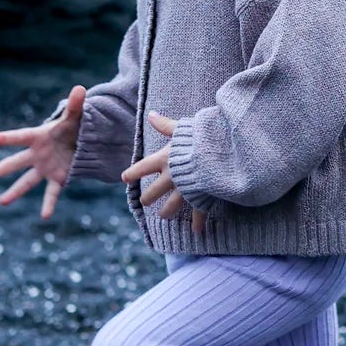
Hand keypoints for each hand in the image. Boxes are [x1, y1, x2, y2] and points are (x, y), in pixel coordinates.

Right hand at [0, 85, 86, 220]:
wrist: (80, 140)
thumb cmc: (71, 126)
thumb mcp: (75, 116)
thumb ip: (75, 105)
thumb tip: (80, 88)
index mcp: (38, 137)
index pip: (20, 137)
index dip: (6, 138)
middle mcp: (37, 154)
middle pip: (17, 162)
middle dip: (3, 168)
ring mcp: (45, 168)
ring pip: (27, 181)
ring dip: (15, 191)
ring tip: (2, 202)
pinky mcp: (57, 178)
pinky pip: (51, 193)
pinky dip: (49, 204)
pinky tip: (45, 216)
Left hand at [122, 111, 206, 234]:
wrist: (220, 153)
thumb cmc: (201, 137)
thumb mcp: (181, 127)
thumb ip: (165, 125)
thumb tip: (150, 114)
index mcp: (165, 159)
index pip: (143, 167)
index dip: (133, 172)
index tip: (125, 177)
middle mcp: (171, 177)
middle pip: (153, 192)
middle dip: (148, 197)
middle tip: (144, 202)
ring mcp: (184, 190)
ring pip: (170, 206)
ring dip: (166, 212)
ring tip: (164, 216)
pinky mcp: (200, 198)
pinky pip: (198, 213)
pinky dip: (198, 223)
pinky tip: (197, 231)